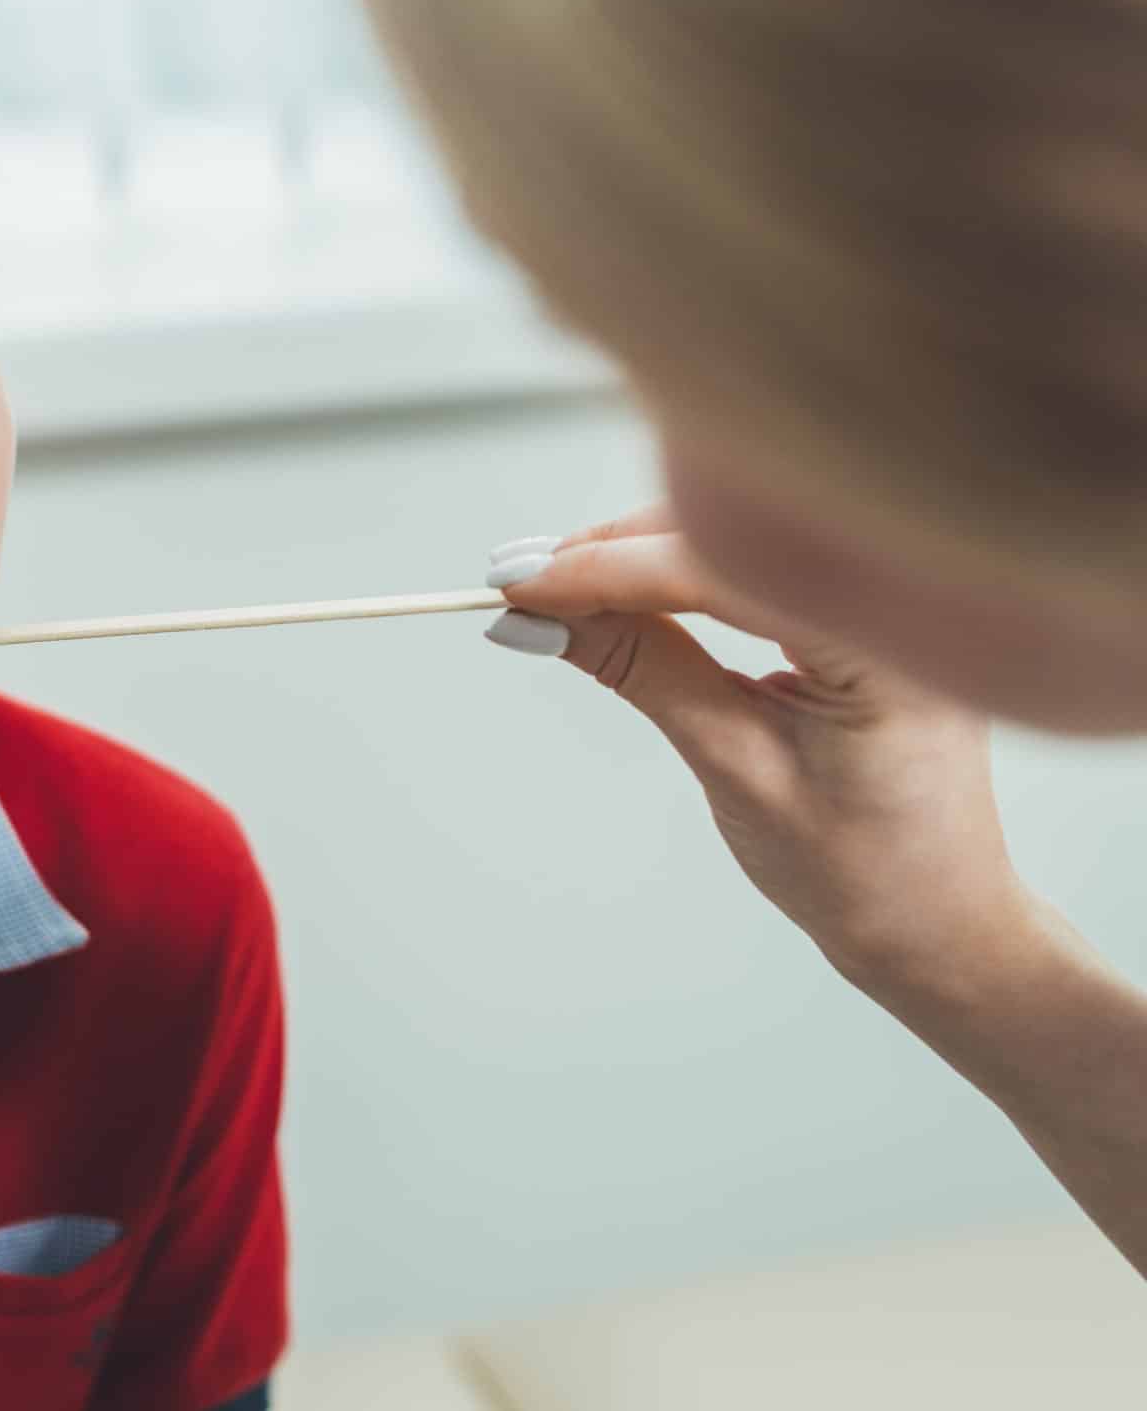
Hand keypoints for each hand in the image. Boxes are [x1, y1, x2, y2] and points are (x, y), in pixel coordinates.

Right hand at [483, 506, 1031, 987]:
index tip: (520, 581)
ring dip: (639, 557)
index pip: (724, 570)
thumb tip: (542, 620)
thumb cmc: (859, 869)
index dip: (609, 569)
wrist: (937, 922)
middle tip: (518, 578)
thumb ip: (643, 671)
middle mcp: (901, 604)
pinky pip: (758, 566)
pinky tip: (617, 590)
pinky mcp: (862, 613)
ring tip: (551, 588)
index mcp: (888, 648)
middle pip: (730, 533)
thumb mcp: (735, 767)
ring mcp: (887, 604)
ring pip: (738, 540)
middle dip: (615, 551)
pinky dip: (681, 573)